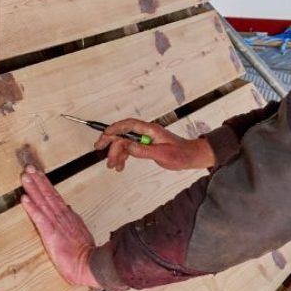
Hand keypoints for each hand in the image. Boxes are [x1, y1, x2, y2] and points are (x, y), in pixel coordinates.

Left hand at [19, 167, 98, 287]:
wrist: (91, 266)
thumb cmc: (85, 255)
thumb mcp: (80, 233)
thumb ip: (73, 221)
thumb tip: (69, 209)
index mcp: (68, 218)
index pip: (55, 198)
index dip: (46, 185)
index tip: (38, 174)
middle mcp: (62, 217)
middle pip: (48, 195)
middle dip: (38, 180)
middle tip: (28, 167)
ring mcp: (56, 224)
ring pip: (43, 202)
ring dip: (33, 189)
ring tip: (25, 177)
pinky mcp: (51, 234)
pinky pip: (39, 218)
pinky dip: (32, 208)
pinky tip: (24, 199)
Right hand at [95, 119, 216, 172]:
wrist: (191, 157)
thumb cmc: (181, 154)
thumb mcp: (162, 153)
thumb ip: (143, 150)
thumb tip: (127, 146)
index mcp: (150, 129)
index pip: (128, 125)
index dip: (115, 128)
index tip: (105, 135)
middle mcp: (146, 132)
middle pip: (123, 133)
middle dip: (110, 141)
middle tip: (99, 149)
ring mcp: (145, 139)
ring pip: (125, 143)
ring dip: (116, 153)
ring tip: (112, 165)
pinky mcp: (146, 145)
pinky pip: (130, 149)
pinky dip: (123, 156)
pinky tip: (120, 166)